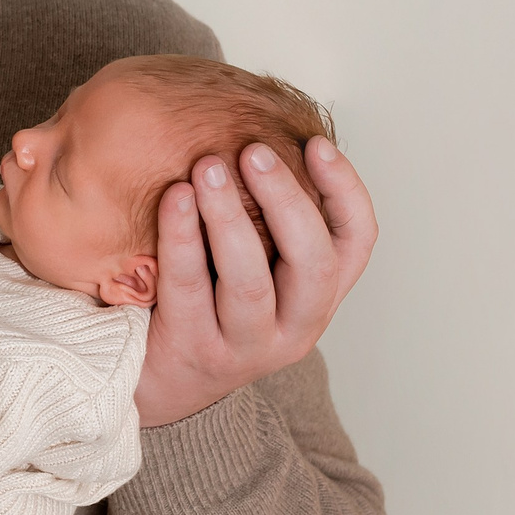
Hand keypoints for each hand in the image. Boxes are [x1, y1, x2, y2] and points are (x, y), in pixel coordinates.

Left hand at [134, 135, 378, 427]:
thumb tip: (260, 133)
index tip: (317, 144)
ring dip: (231, 216)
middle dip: (287, 199)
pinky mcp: (196, 351)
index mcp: (318, 298)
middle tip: (254, 150)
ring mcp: (247, 345)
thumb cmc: (207, 305)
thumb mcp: (253, 268)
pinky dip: (182, 238)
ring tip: (208, 167)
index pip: (357, 243)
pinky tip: (173, 198)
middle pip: (314, 262)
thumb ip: (268, 222)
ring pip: (251, 280)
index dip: (345, 191)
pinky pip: (190, 288)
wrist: (157, 381)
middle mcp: (296, 326)